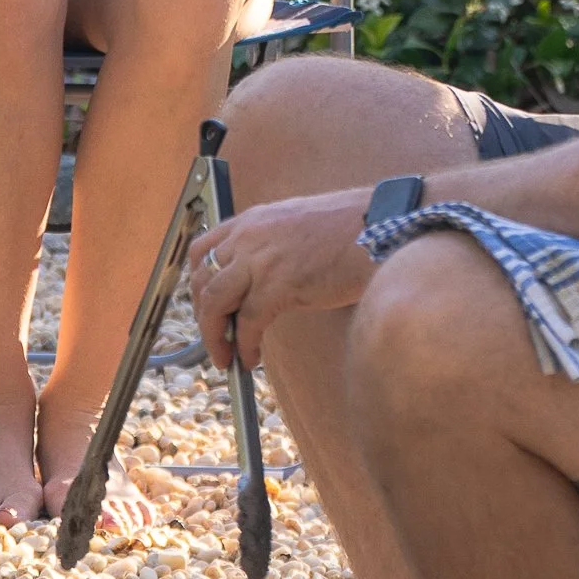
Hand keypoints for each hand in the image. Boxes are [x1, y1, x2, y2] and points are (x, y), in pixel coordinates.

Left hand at [187, 186, 375, 365]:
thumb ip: (274, 247)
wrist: (381, 224)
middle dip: (201, 316)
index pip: (202, 250)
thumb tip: (262, 282)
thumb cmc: (352, 227)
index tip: (203, 306)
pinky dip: (244, 346)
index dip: (197, 283)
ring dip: (214, 336)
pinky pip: (246, 323)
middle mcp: (249, 236)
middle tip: (213, 339)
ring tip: (225, 356)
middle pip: (201, 281)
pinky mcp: (278, 285)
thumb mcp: (298, 226)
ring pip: (214, 303)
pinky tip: (251, 358)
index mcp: (253, 220)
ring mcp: (261, 260)